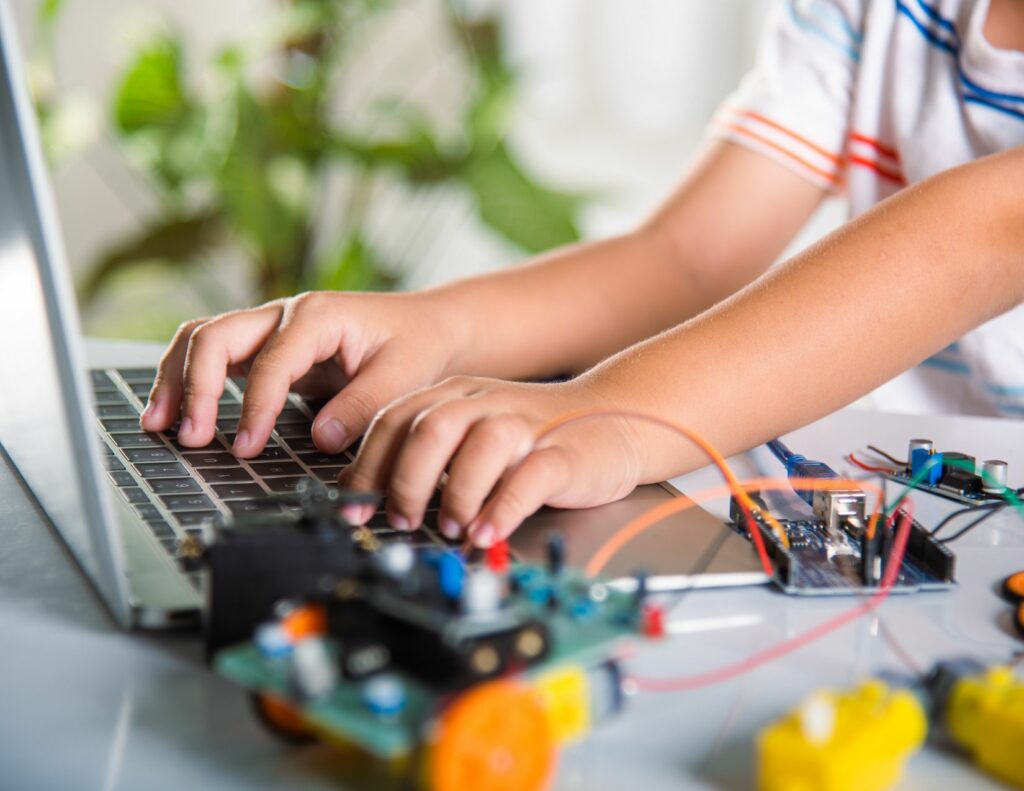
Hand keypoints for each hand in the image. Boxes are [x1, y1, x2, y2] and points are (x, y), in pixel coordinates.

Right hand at [140, 291, 462, 456]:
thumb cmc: (416, 346)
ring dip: (177, 379)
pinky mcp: (266, 347)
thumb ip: (363, 406)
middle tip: (191, 437)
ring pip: (203, 339)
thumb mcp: (403, 375)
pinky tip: (178, 413)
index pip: (270, 362)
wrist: (426, 328)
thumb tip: (321, 439)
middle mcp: (285, 314)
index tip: (246, 448)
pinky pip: (215, 355)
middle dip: (196, 386)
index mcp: (317, 316)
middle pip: (216, 336)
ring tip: (159, 425)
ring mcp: (271, 327)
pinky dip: (189, 379)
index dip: (254, 407)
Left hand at [341, 376, 645, 546]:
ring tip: (451, 526)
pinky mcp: (563, 454)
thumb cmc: (532, 438)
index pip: (395, 421)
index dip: (368, 468)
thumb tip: (374, 500)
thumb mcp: (472, 434)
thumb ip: (429, 456)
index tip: (354, 510)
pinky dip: (503, 509)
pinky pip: (529, 478)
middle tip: (402, 519)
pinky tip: (486, 532)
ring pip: (479, 445)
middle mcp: (486, 403)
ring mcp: (526, 425)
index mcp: (454, 396)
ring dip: (456, 493)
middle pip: (430, 428)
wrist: (616, 418)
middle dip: (406, 481)